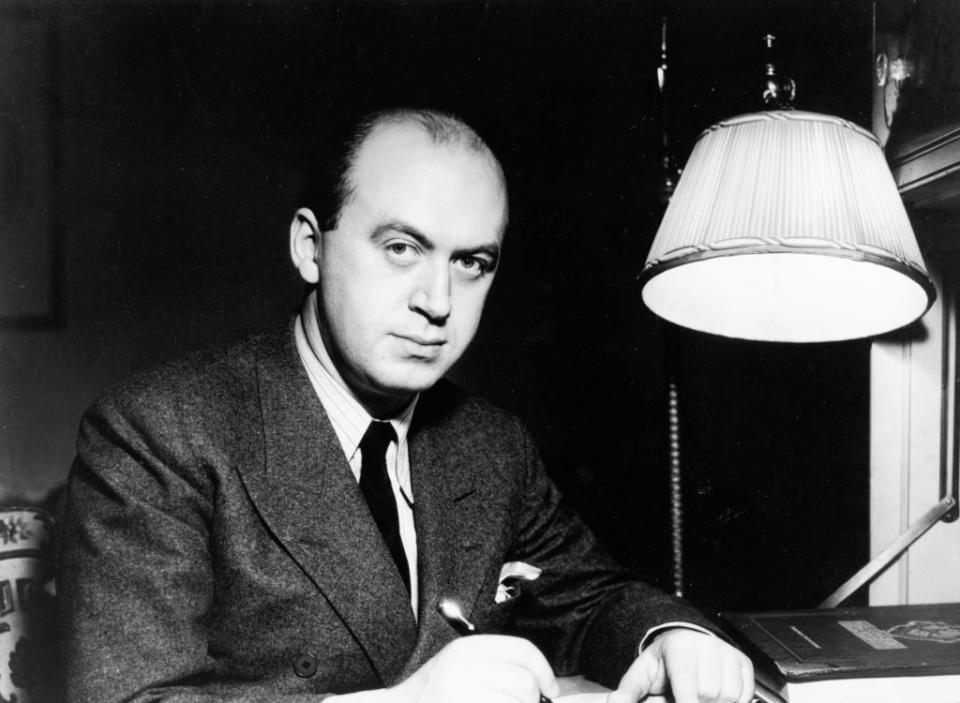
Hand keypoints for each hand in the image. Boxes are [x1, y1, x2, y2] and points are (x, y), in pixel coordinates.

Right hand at [390, 635, 558, 702]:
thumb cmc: (431, 696)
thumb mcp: (460, 668)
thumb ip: (496, 668)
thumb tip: (542, 686)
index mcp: (467, 649)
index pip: (522, 650)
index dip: (544, 671)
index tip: (551, 690)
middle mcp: (464, 668)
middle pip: (524, 683)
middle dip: (532, 702)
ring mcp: (461, 694)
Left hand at [608, 629, 753, 702]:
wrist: (685, 643)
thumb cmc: (663, 663)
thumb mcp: (641, 674)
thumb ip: (629, 692)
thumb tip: (615, 702)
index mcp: (679, 646)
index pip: (687, 683)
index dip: (687, 702)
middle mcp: (707, 645)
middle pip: (709, 693)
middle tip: (683, 697)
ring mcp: (727, 652)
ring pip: (729, 696)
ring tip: (698, 697)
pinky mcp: (743, 662)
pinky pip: (745, 694)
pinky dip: (732, 702)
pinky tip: (716, 697)